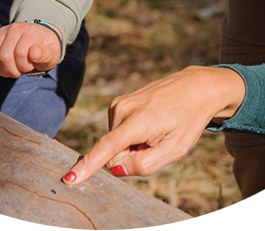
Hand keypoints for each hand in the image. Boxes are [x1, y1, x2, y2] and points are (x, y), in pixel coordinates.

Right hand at [0, 21, 61, 77]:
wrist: (39, 36)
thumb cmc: (45, 48)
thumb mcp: (52, 53)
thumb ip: (46, 54)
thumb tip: (34, 53)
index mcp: (30, 32)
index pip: (20, 53)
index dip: (24, 66)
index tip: (30, 66)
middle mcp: (14, 28)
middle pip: (4, 57)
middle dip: (12, 71)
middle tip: (20, 70)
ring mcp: (2, 31)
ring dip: (1, 70)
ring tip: (11, 69)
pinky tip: (1, 68)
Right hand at [62, 66, 245, 184]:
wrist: (194, 87)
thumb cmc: (187, 119)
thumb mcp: (175, 149)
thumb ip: (144, 164)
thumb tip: (114, 169)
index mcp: (138, 121)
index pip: (107, 147)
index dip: (88, 165)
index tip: (69, 178)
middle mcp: (122, 108)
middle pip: (114, 152)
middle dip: (132, 156)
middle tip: (157, 141)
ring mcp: (119, 104)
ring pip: (116, 143)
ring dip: (133, 145)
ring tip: (156, 129)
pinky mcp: (118, 103)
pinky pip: (118, 132)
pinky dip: (132, 135)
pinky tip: (150, 123)